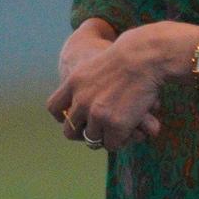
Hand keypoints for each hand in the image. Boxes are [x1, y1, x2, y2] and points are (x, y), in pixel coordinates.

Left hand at [44, 22, 171, 149]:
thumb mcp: (97, 63)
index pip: (54, 108)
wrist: (144, 56)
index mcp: (73, 82)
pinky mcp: (115, 125)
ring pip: (93, 140)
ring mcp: (97, 115)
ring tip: (118, 130)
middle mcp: (81, 101)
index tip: (71, 118)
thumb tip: (84, 97)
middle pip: (70, 131)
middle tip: (98, 132)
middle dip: (82, 134)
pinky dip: (121, 140)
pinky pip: (112, 144)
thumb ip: (86, 82)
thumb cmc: (128, 54)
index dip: (62, 116)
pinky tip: (130, 130)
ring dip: (104, 137)